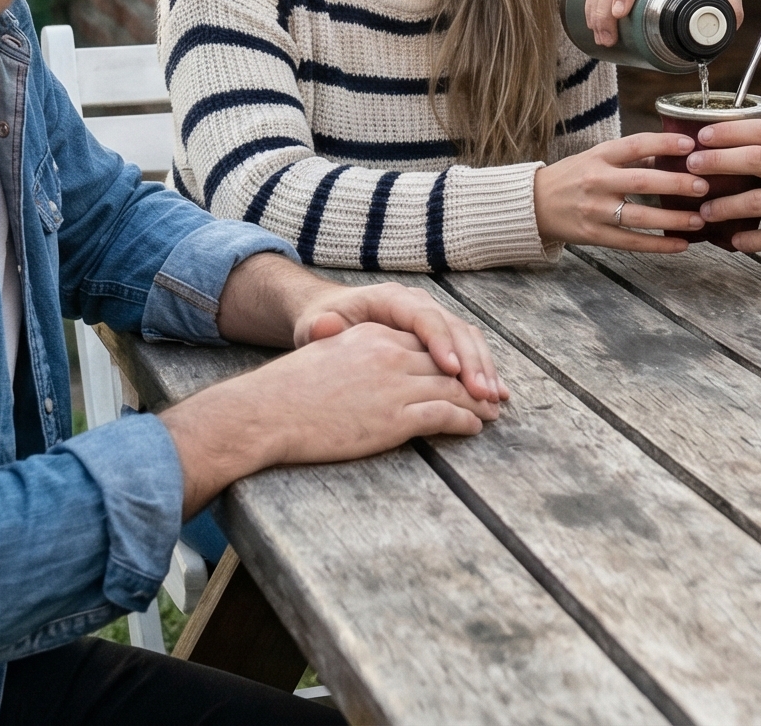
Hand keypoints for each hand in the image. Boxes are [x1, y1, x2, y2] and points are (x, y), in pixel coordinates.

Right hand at [158, 322, 493, 516]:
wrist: (267, 413)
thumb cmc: (287, 391)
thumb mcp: (326, 354)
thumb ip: (355, 350)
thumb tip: (372, 362)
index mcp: (373, 333)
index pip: (425, 339)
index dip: (453, 354)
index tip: (468, 367)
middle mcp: (389, 353)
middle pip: (446, 361)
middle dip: (474, 378)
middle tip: (493, 392)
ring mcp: (394, 384)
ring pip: (453, 388)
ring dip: (477, 402)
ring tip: (491, 411)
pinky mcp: (395, 417)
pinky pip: (444, 415)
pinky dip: (465, 421)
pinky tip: (474, 427)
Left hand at [290, 281, 507, 403]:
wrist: (327, 314)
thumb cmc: (320, 322)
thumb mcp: (313, 325)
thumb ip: (320, 328)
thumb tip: (326, 325)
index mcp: (390, 299)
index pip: (424, 317)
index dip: (441, 343)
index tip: (451, 371)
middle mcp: (417, 304)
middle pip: (455, 327)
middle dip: (471, 361)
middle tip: (482, 393)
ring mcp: (431, 318)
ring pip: (467, 338)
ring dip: (483, 368)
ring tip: (494, 397)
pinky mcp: (438, 336)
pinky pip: (466, 349)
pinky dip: (481, 370)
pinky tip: (493, 393)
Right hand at [534, 134, 707, 251]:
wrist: (534, 204)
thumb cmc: (572, 176)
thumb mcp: (596, 156)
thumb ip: (631, 155)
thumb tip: (671, 152)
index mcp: (599, 156)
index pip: (636, 145)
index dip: (664, 143)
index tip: (691, 145)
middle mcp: (597, 181)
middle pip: (642, 182)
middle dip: (675, 184)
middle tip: (703, 186)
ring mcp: (595, 210)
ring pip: (640, 217)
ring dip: (672, 220)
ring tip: (698, 220)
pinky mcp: (594, 235)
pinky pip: (631, 242)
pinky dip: (658, 245)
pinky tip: (680, 245)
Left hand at [682, 118, 760, 259]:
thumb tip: (740, 143)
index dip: (728, 131)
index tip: (702, 135)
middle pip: (754, 159)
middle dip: (716, 162)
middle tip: (691, 167)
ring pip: (757, 200)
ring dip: (724, 206)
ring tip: (704, 211)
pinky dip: (749, 240)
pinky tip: (734, 240)